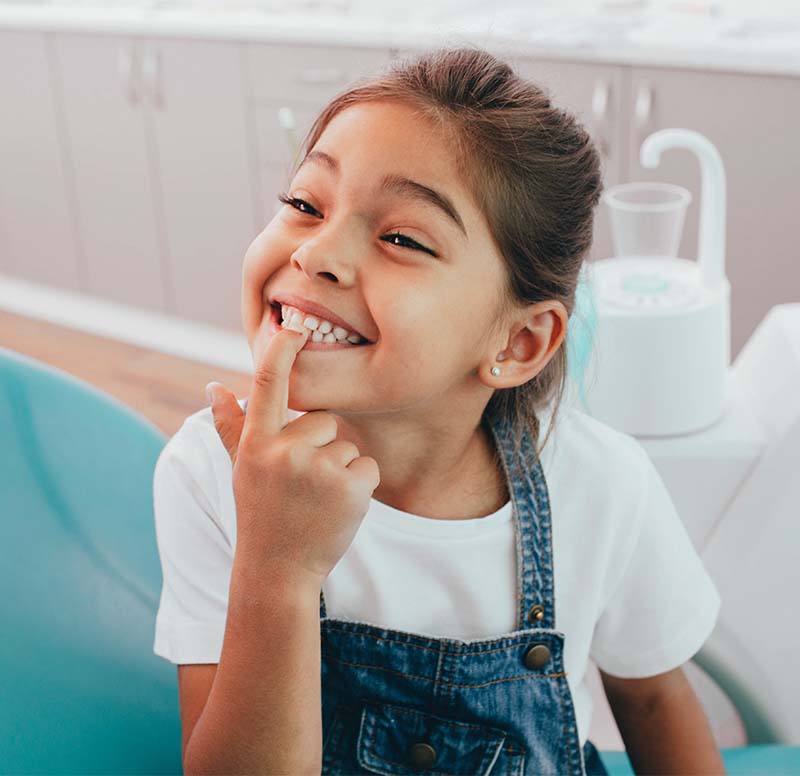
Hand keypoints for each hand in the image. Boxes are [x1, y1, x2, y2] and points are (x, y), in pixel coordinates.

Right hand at [206, 323, 380, 583]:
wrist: (279, 571)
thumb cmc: (261, 514)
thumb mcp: (241, 470)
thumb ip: (230, 427)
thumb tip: (213, 386)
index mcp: (256, 443)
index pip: (267, 385)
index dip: (282, 351)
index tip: (294, 324)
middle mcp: (284, 451)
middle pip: (324, 419)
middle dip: (321, 446)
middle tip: (303, 485)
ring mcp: (317, 469)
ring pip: (347, 445)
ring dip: (340, 469)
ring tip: (317, 500)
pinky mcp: (349, 487)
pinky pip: (368, 466)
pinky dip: (360, 486)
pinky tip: (338, 508)